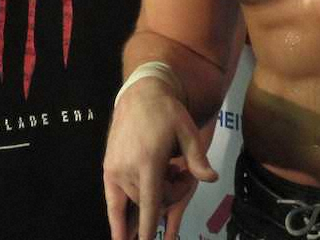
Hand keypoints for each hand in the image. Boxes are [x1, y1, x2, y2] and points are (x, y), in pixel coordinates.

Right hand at [104, 79, 216, 239]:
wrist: (141, 94)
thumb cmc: (167, 112)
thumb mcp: (187, 131)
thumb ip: (197, 159)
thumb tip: (211, 179)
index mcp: (149, 161)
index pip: (150, 205)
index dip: (149, 230)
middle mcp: (128, 168)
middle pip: (152, 202)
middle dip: (171, 193)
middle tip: (180, 170)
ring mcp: (115, 169)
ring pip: (138, 200)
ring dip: (154, 194)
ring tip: (166, 168)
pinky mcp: (108, 168)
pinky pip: (112, 201)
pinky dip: (116, 221)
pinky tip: (119, 238)